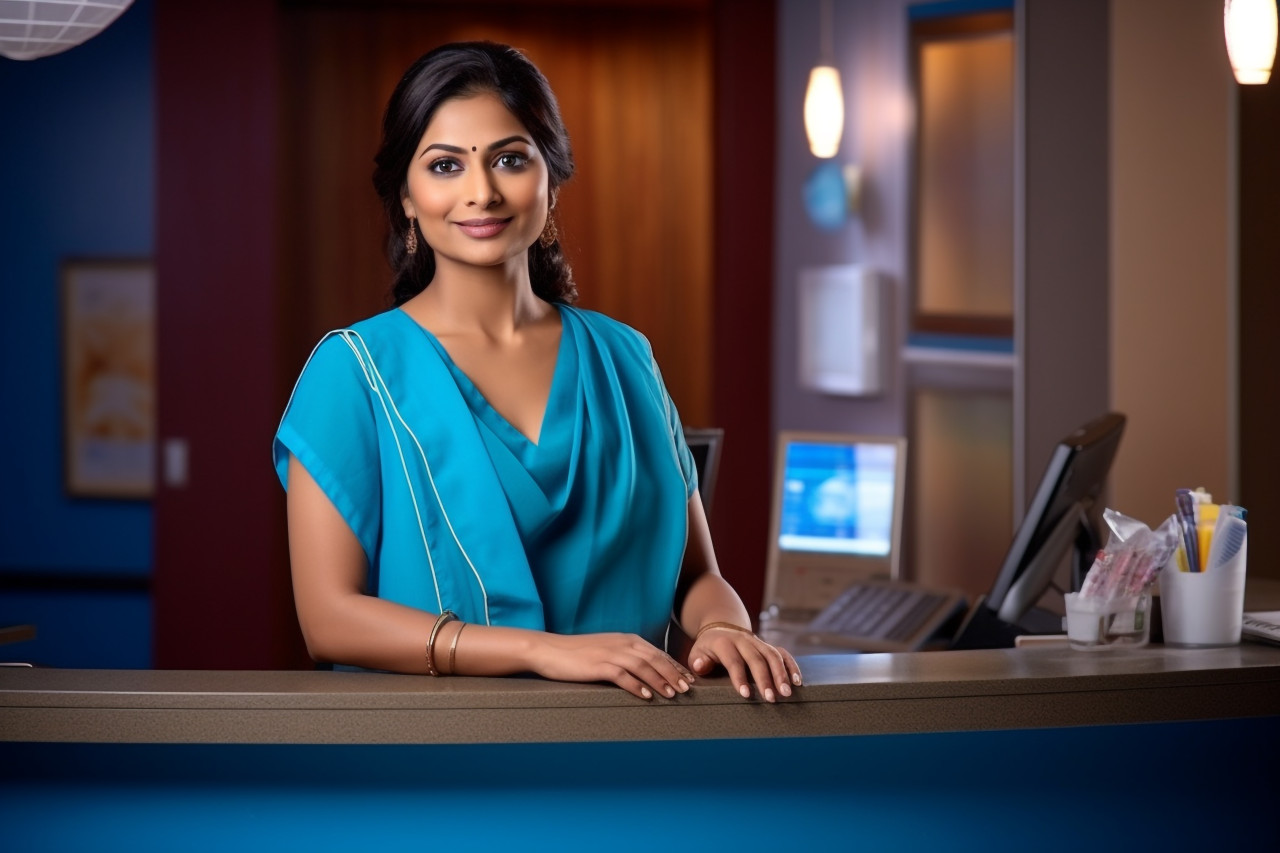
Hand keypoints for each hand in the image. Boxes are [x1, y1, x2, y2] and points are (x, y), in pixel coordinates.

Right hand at [530, 632, 694, 699]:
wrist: (550, 650)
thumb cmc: (579, 654)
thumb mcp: (608, 650)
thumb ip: (627, 657)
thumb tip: (646, 673)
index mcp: (627, 639)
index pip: (657, 653)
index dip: (675, 666)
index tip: (689, 679)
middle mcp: (622, 643)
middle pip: (654, 659)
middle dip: (673, 674)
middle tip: (687, 689)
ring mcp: (610, 653)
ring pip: (642, 666)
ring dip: (659, 680)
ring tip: (671, 695)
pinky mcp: (598, 665)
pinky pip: (622, 675)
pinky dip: (636, 685)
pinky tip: (646, 696)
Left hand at [689, 625, 801, 702]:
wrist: (720, 629)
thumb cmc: (707, 649)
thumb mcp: (697, 653)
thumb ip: (698, 660)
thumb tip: (700, 666)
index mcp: (725, 643)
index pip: (734, 660)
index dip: (740, 677)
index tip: (746, 695)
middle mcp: (744, 640)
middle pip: (757, 659)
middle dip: (765, 679)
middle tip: (771, 699)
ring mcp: (758, 642)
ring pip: (773, 655)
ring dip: (781, 674)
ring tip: (787, 693)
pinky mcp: (768, 646)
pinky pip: (783, 653)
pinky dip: (791, 666)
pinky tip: (797, 681)